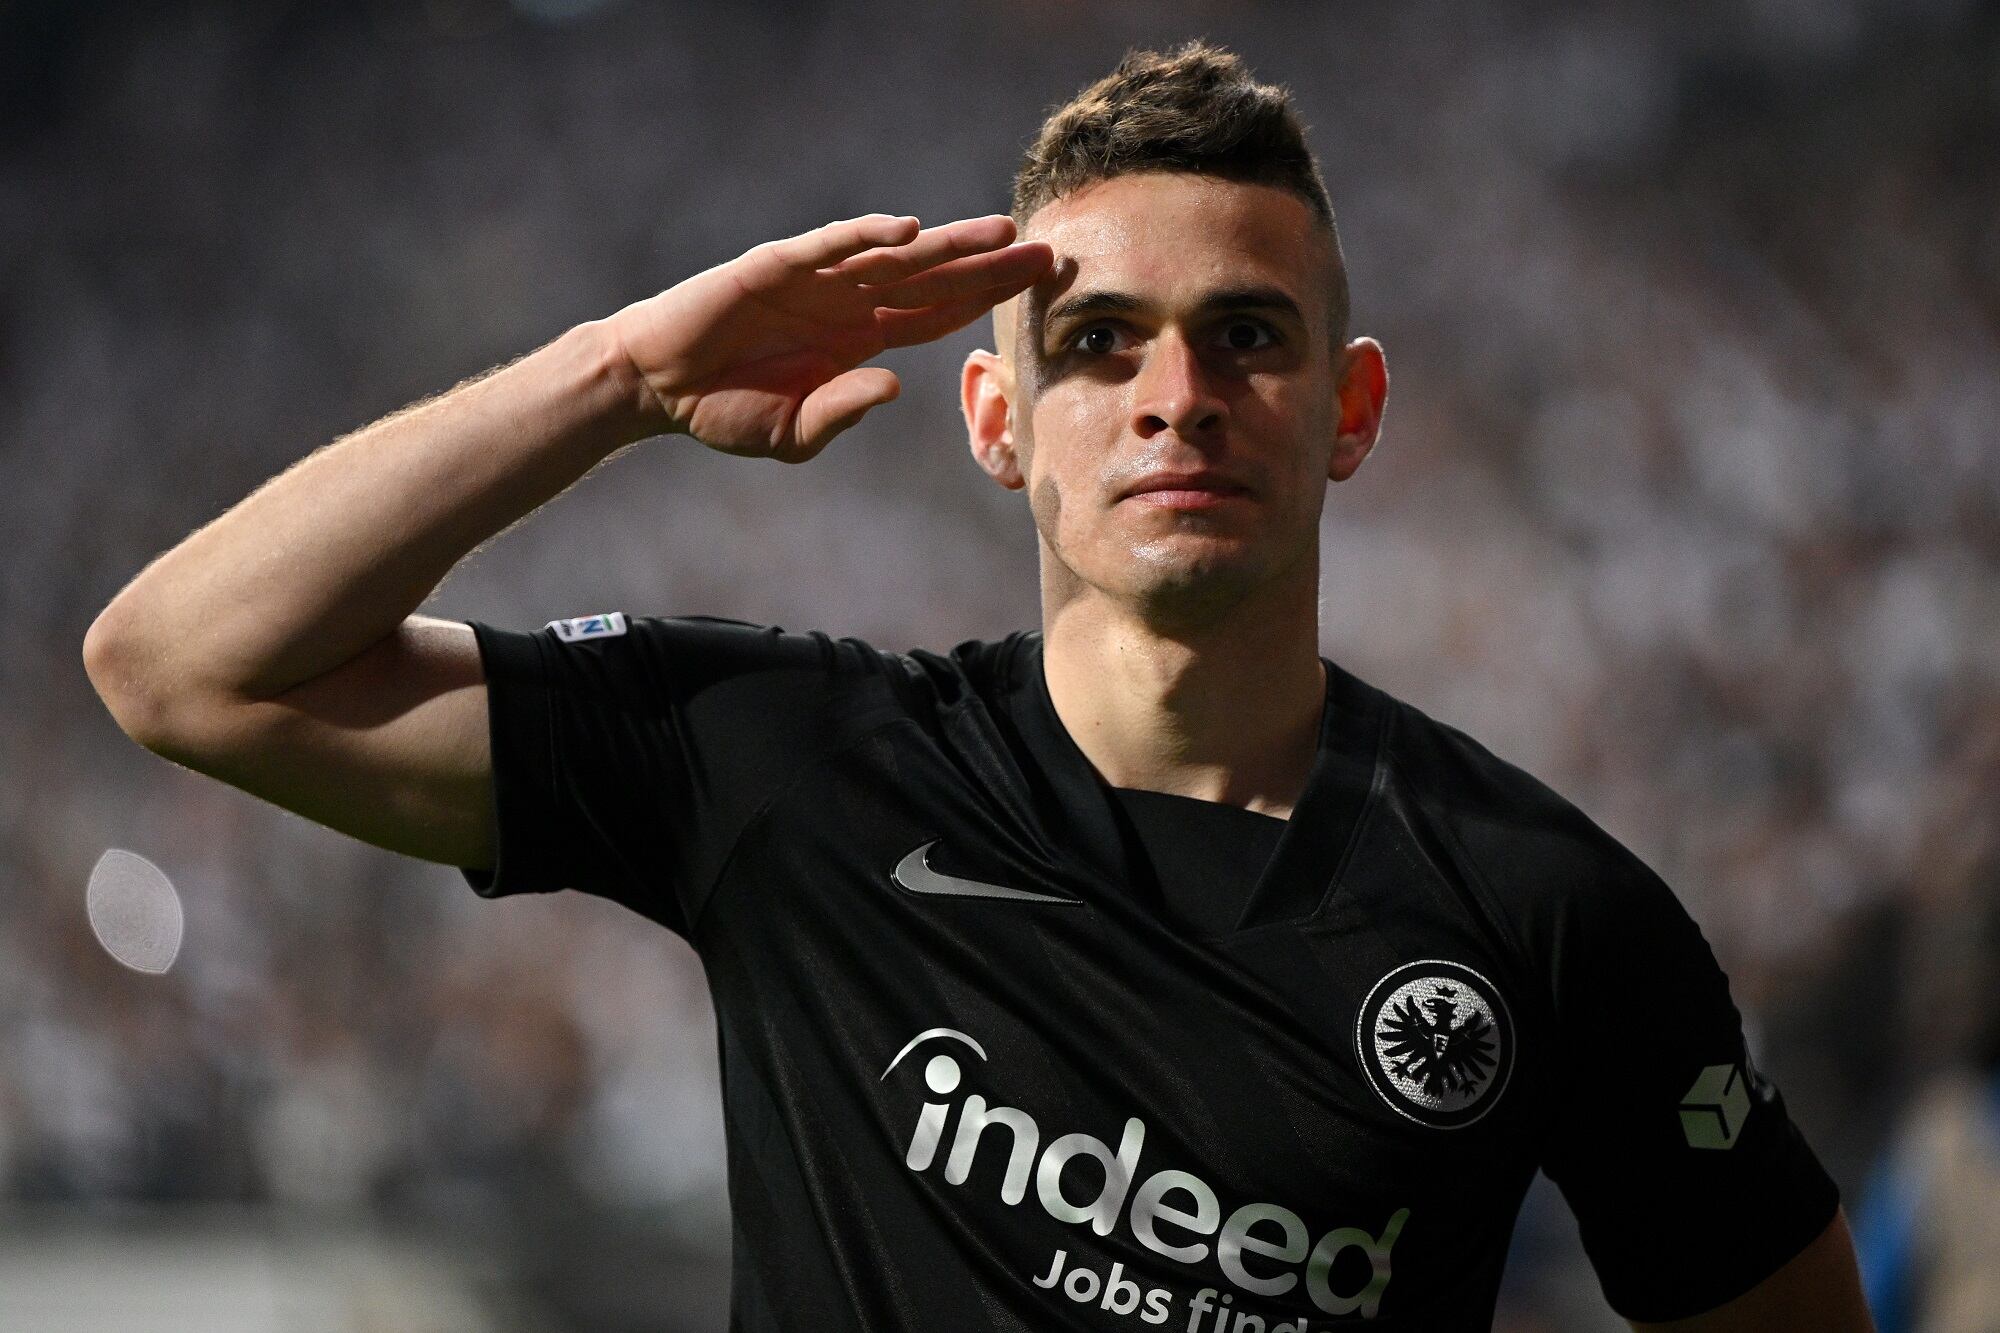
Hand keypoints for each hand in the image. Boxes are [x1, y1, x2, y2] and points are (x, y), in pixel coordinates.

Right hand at [603, 213, 1052, 461]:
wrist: (657, 387)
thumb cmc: (725, 409)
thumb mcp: (793, 432)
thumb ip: (843, 410)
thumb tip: (892, 389)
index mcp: (860, 339)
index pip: (937, 315)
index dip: (985, 303)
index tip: (1037, 295)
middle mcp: (848, 302)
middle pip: (933, 279)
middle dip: (989, 267)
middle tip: (1049, 253)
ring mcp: (816, 280)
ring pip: (894, 257)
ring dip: (947, 245)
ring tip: (998, 233)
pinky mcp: (776, 266)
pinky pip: (829, 248)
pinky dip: (866, 236)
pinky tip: (907, 231)